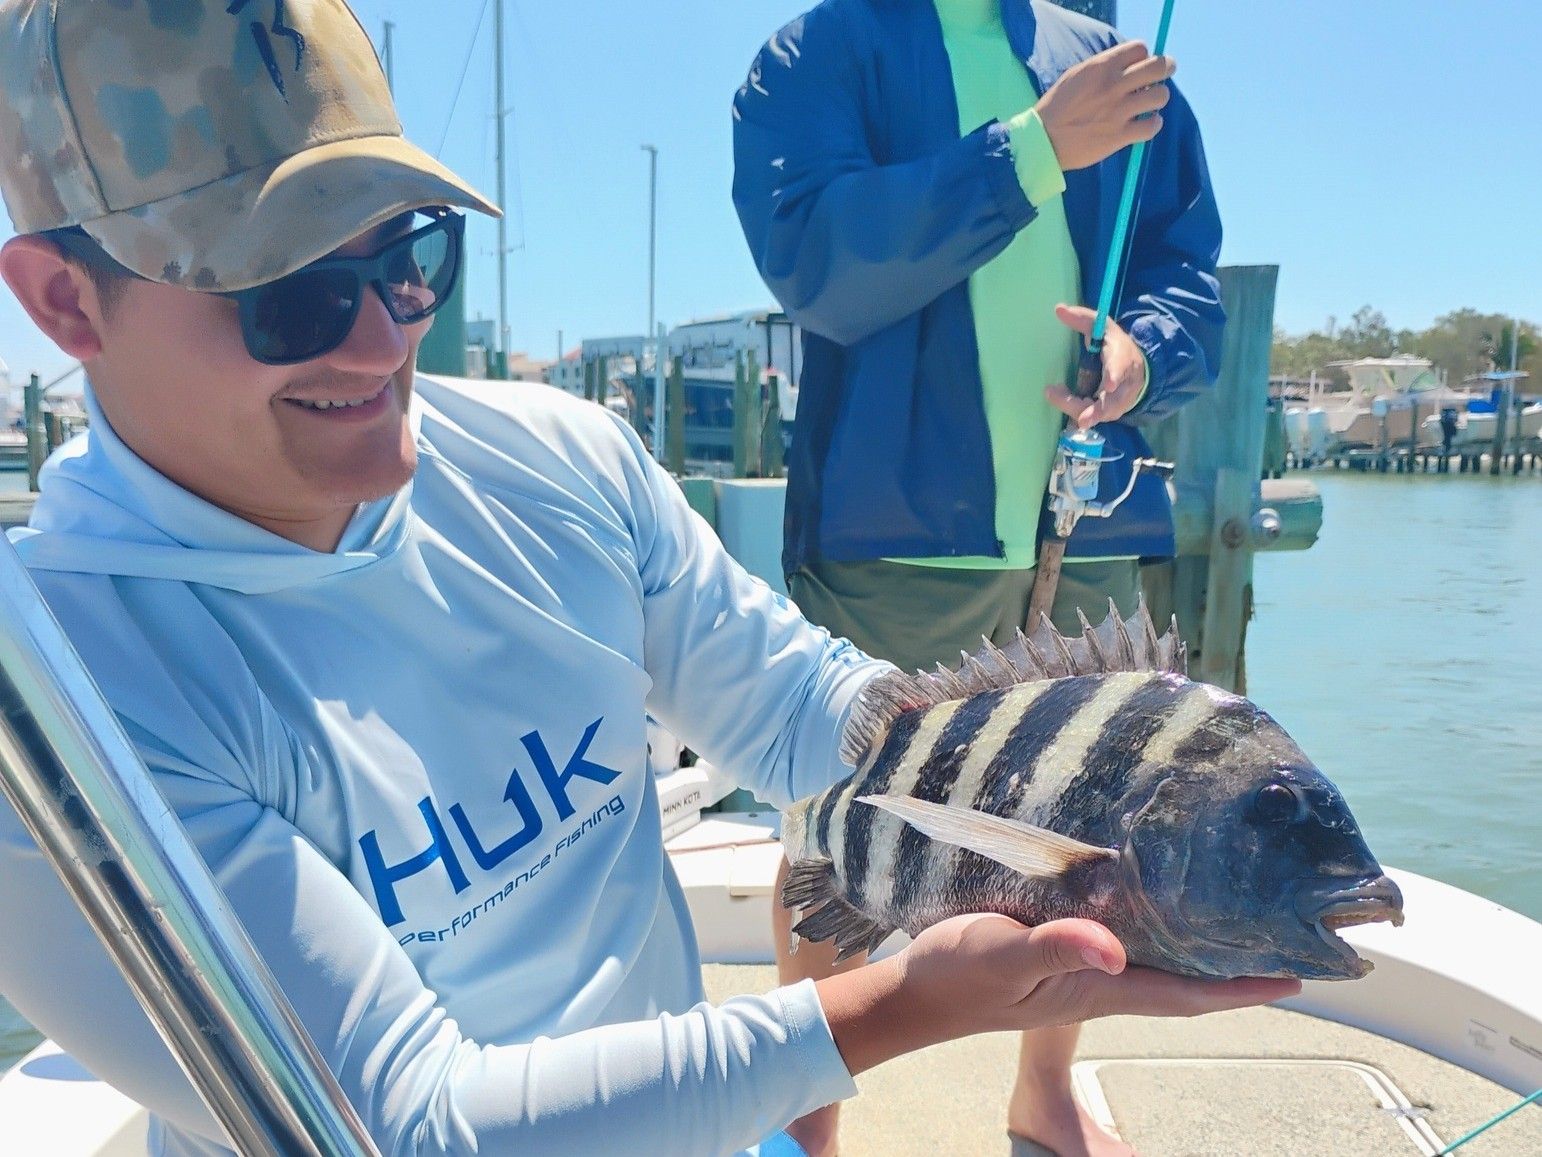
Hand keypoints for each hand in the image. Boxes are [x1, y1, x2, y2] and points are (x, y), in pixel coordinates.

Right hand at [818, 914, 1299, 1075]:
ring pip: (1156, 961)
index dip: (1243, 987)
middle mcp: (1099, 982)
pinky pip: (1121, 942)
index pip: (1186, 992)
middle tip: (1284, 937)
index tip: (1298, 976)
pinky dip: (1152, 927)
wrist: (911, 993)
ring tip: (1238, 916)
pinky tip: (1151, 900)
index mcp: (1097, 989)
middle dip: (1236, 966)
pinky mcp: (1056, 952)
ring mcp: (1079, 972)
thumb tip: (1115, 950)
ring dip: (1199, 945)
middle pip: (1184, 979)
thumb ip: (1056, 947)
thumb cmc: (954, 973)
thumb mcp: (1000, 952)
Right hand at [1035, 41, 1174, 171]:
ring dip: (1158, 99)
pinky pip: (1153, 126)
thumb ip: (1104, 68)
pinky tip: (1145, 124)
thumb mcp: (1078, 76)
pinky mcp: (1120, 135)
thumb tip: (1130, 67)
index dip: (1144, 57)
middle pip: (1158, 67)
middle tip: (1161, 76)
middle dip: (1165, 69)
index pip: (1140, 49)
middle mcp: (1114, 85)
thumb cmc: (1058, 107)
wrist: (1044, 140)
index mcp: (1102, 67)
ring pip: (1160, 96)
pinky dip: (1153, 124)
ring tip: (1148, 104)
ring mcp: (1119, 111)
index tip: (1139, 66)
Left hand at [1044, 304, 1147, 427]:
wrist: (1139, 369)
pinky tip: (1062, 403)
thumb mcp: (1103, 328)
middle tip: (1083, 420)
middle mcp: (1124, 384)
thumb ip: (1083, 319)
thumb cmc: (1116, 347)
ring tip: (1061, 403)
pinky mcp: (1112, 412)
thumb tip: (1058, 309)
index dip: (1116, 375)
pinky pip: (1096, 417)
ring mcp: (1120, 401)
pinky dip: (1080, 414)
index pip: (1121, 367)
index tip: (1110, 385)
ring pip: (1102, 413)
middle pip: (1112, 401)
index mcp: (1123, 358)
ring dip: (1083, 413)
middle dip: (1098, 411)